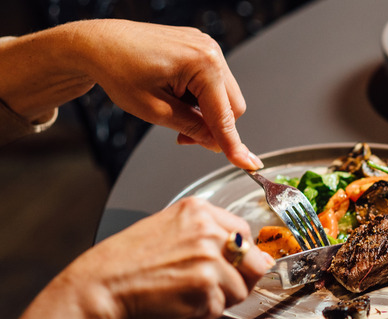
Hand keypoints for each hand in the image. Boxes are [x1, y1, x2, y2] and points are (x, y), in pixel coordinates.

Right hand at [70, 197, 273, 318]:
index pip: (244, 233)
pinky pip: (220, 310)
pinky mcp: (206, 286)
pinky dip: (202, 315)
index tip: (230, 267)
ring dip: (218, 300)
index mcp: (198, 211)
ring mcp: (209, 257)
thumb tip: (252, 254)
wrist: (100, 288)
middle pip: (255, 261)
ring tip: (188, 295)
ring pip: (240, 290)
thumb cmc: (126, 264)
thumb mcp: (170, 230)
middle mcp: (207, 230)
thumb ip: (208, 236)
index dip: (241, 256)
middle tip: (213, 287)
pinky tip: (179, 304)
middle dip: (240, 280)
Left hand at [75, 19, 262, 168]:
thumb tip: (214, 142)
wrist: (98, 44)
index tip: (247, 163)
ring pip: (223, 96)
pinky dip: (200, 98)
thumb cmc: (118, 69)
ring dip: (206, 112)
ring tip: (175, 112)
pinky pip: (213, 82)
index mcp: (202, 64)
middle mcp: (210, 51)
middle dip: (214, 127)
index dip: (232, 144)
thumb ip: (192, 128)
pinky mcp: (200, 49)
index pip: (224, 115)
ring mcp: (206, 47)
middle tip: (185, 137)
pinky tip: (177, 97)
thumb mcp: (155, 110)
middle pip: (232, 106)